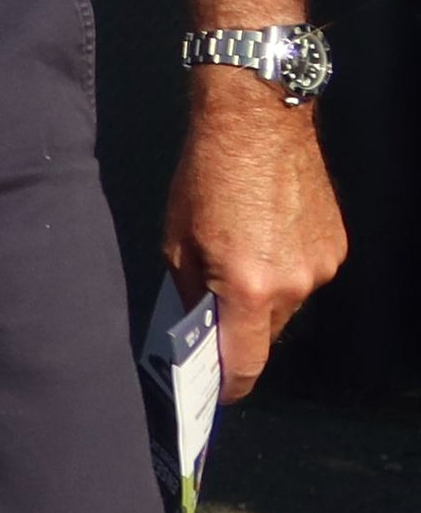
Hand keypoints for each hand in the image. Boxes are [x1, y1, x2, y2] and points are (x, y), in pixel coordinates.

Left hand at [163, 67, 346, 400]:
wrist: (258, 121)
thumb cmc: (206, 175)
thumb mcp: (176, 240)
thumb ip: (191, 293)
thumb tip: (196, 328)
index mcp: (247, 288)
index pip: (244, 364)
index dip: (228, 384)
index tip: (216, 391)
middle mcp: (293, 285)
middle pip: (266, 336)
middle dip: (240, 329)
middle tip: (215, 305)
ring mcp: (321, 267)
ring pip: (287, 305)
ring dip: (263, 295)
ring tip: (239, 255)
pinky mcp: (337, 248)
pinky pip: (305, 276)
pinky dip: (284, 268)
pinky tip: (264, 236)